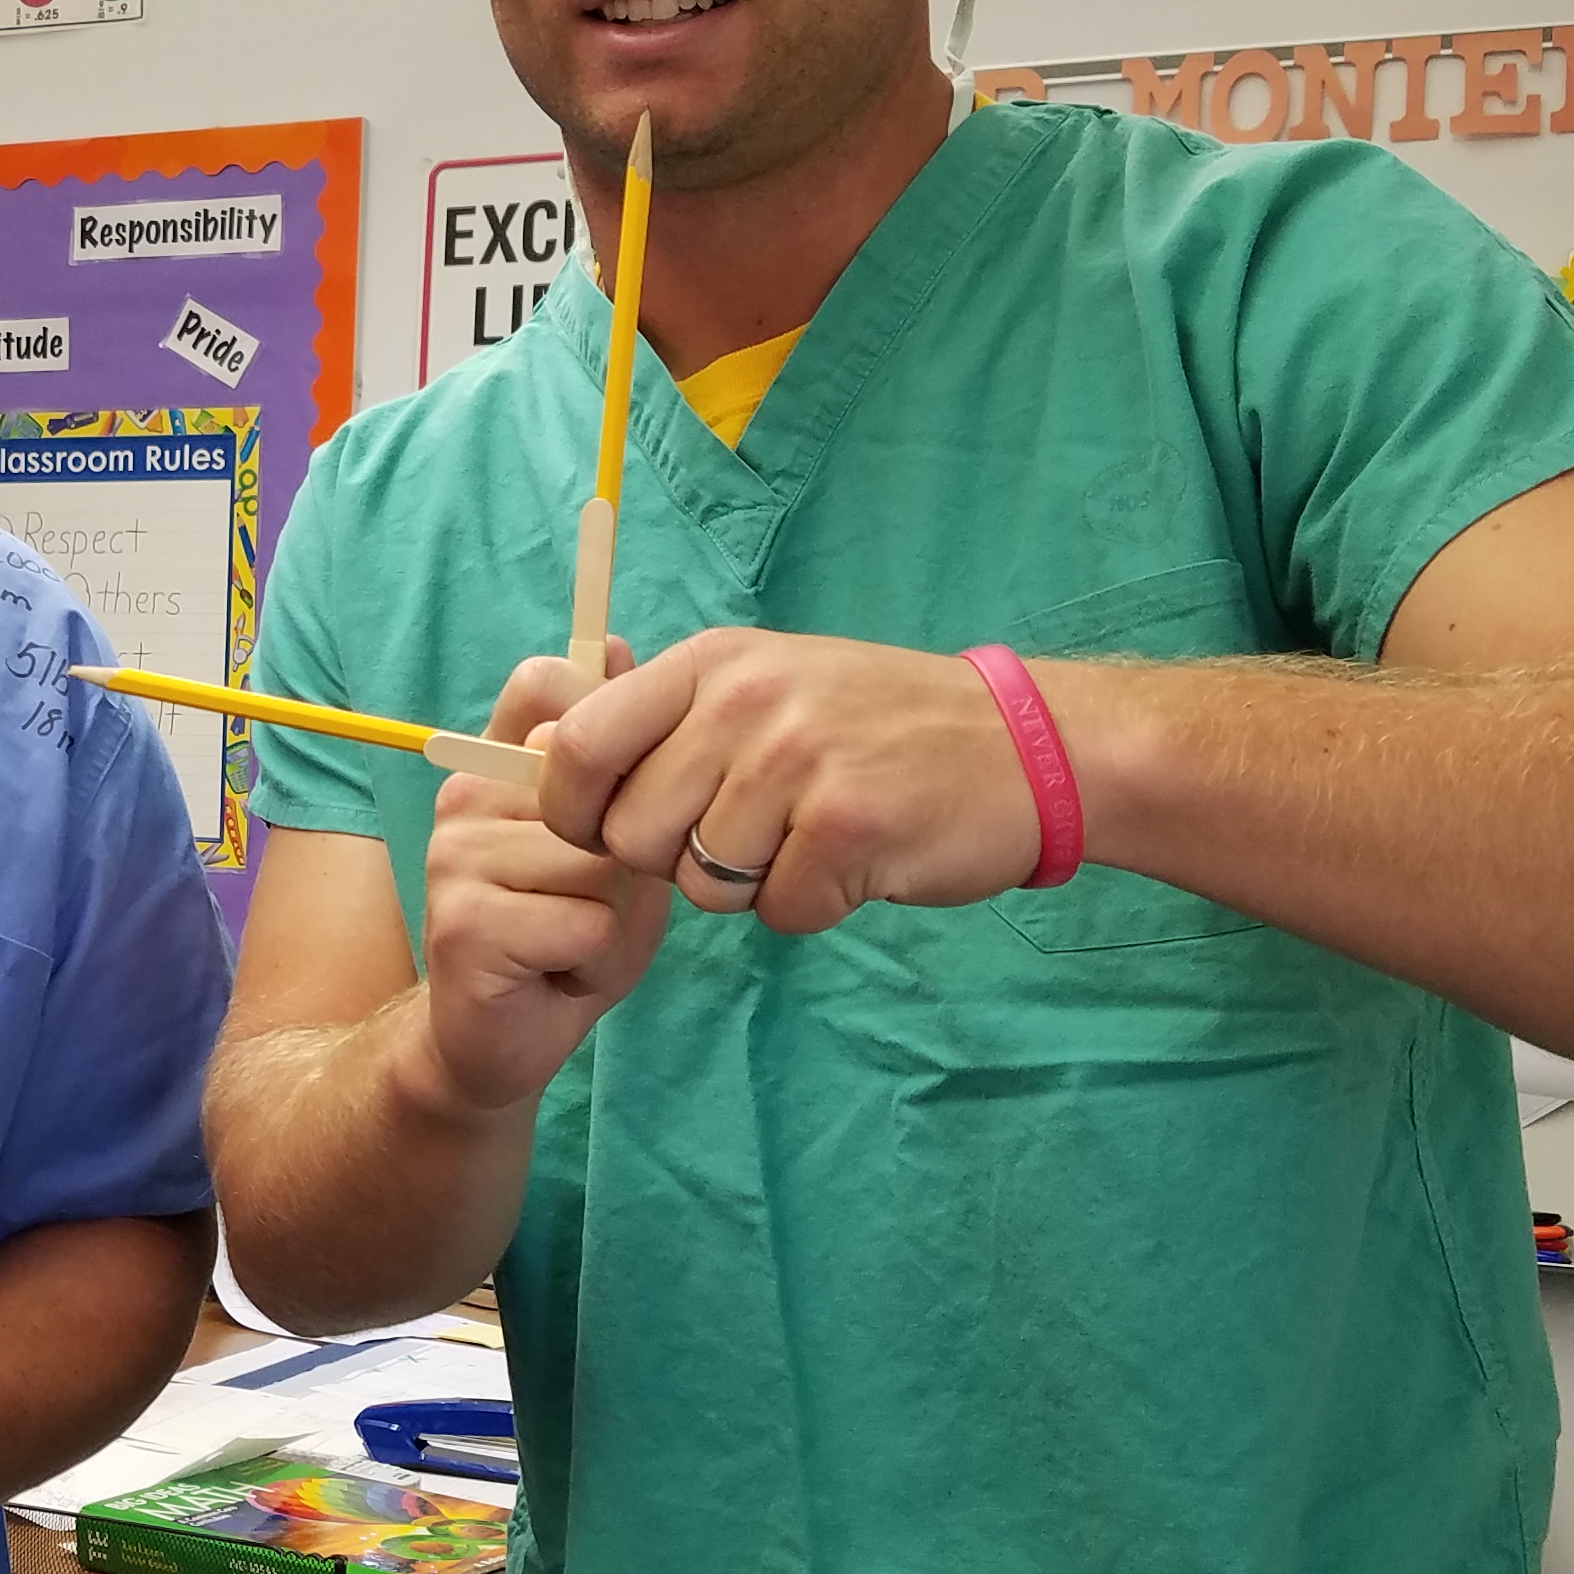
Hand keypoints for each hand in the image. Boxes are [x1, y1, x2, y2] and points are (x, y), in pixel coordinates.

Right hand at [401, 649, 670, 1118]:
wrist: (501, 1040)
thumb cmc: (567, 932)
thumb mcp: (609, 838)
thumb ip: (615, 761)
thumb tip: (611, 644)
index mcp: (496, 762)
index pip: (547, 684)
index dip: (604, 733)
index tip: (611, 801)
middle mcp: (465, 794)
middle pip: (604, 794)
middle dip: (627, 867)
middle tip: (591, 906)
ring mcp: (456, 855)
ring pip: (602, 866)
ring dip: (615, 922)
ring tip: (576, 943)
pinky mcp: (463, 921)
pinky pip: (584, 924)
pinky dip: (596, 961)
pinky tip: (560, 973)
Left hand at [541, 629, 1048, 929]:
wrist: (1023, 746)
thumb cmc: (879, 726)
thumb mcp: (768, 684)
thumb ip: (668, 720)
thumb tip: (549, 755)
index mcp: (712, 663)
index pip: (581, 747)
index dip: (576, 812)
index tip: (612, 830)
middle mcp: (745, 701)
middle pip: (632, 835)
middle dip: (675, 862)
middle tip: (749, 837)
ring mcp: (797, 760)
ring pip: (702, 883)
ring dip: (751, 885)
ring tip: (812, 837)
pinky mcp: (847, 825)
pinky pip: (778, 910)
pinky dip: (814, 905)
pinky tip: (855, 859)